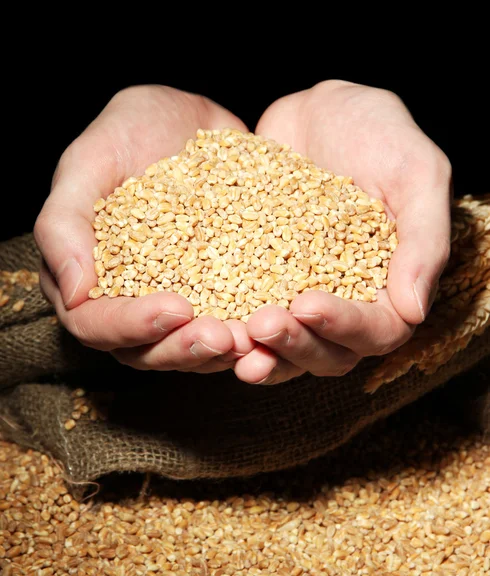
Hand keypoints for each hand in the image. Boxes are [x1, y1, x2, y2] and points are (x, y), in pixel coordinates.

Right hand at [35, 86, 254, 372]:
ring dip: (220, 351)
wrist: (189, 118)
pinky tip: (275, 321)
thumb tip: (72, 292)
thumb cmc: (131, 131)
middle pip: (145, 350)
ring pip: (188, 346)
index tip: (175, 308)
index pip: (95, 324)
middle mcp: (128, 298)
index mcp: (88, 276)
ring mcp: (174, 297)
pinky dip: (249, 329)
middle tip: (223, 337)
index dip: (131, 325)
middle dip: (183, 348)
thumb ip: (65, 223)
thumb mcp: (90, 160)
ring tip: (252, 338)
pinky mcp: (215, 290)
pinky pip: (229, 320)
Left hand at [233, 80, 451, 383]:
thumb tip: (414, 311)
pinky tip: (203, 322)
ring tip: (229, 343)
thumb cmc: (376, 132)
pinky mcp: (260, 280)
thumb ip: (423, 239)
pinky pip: (245, 312)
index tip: (307, 303)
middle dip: (295, 345)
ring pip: (285, 346)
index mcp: (390, 286)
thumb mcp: (414, 172)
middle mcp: (346, 301)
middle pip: (327, 352)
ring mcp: (299, 293)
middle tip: (262, 325)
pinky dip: (228, 324)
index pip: (377, 330)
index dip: (344, 327)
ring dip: (260, 353)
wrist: (317, 111)